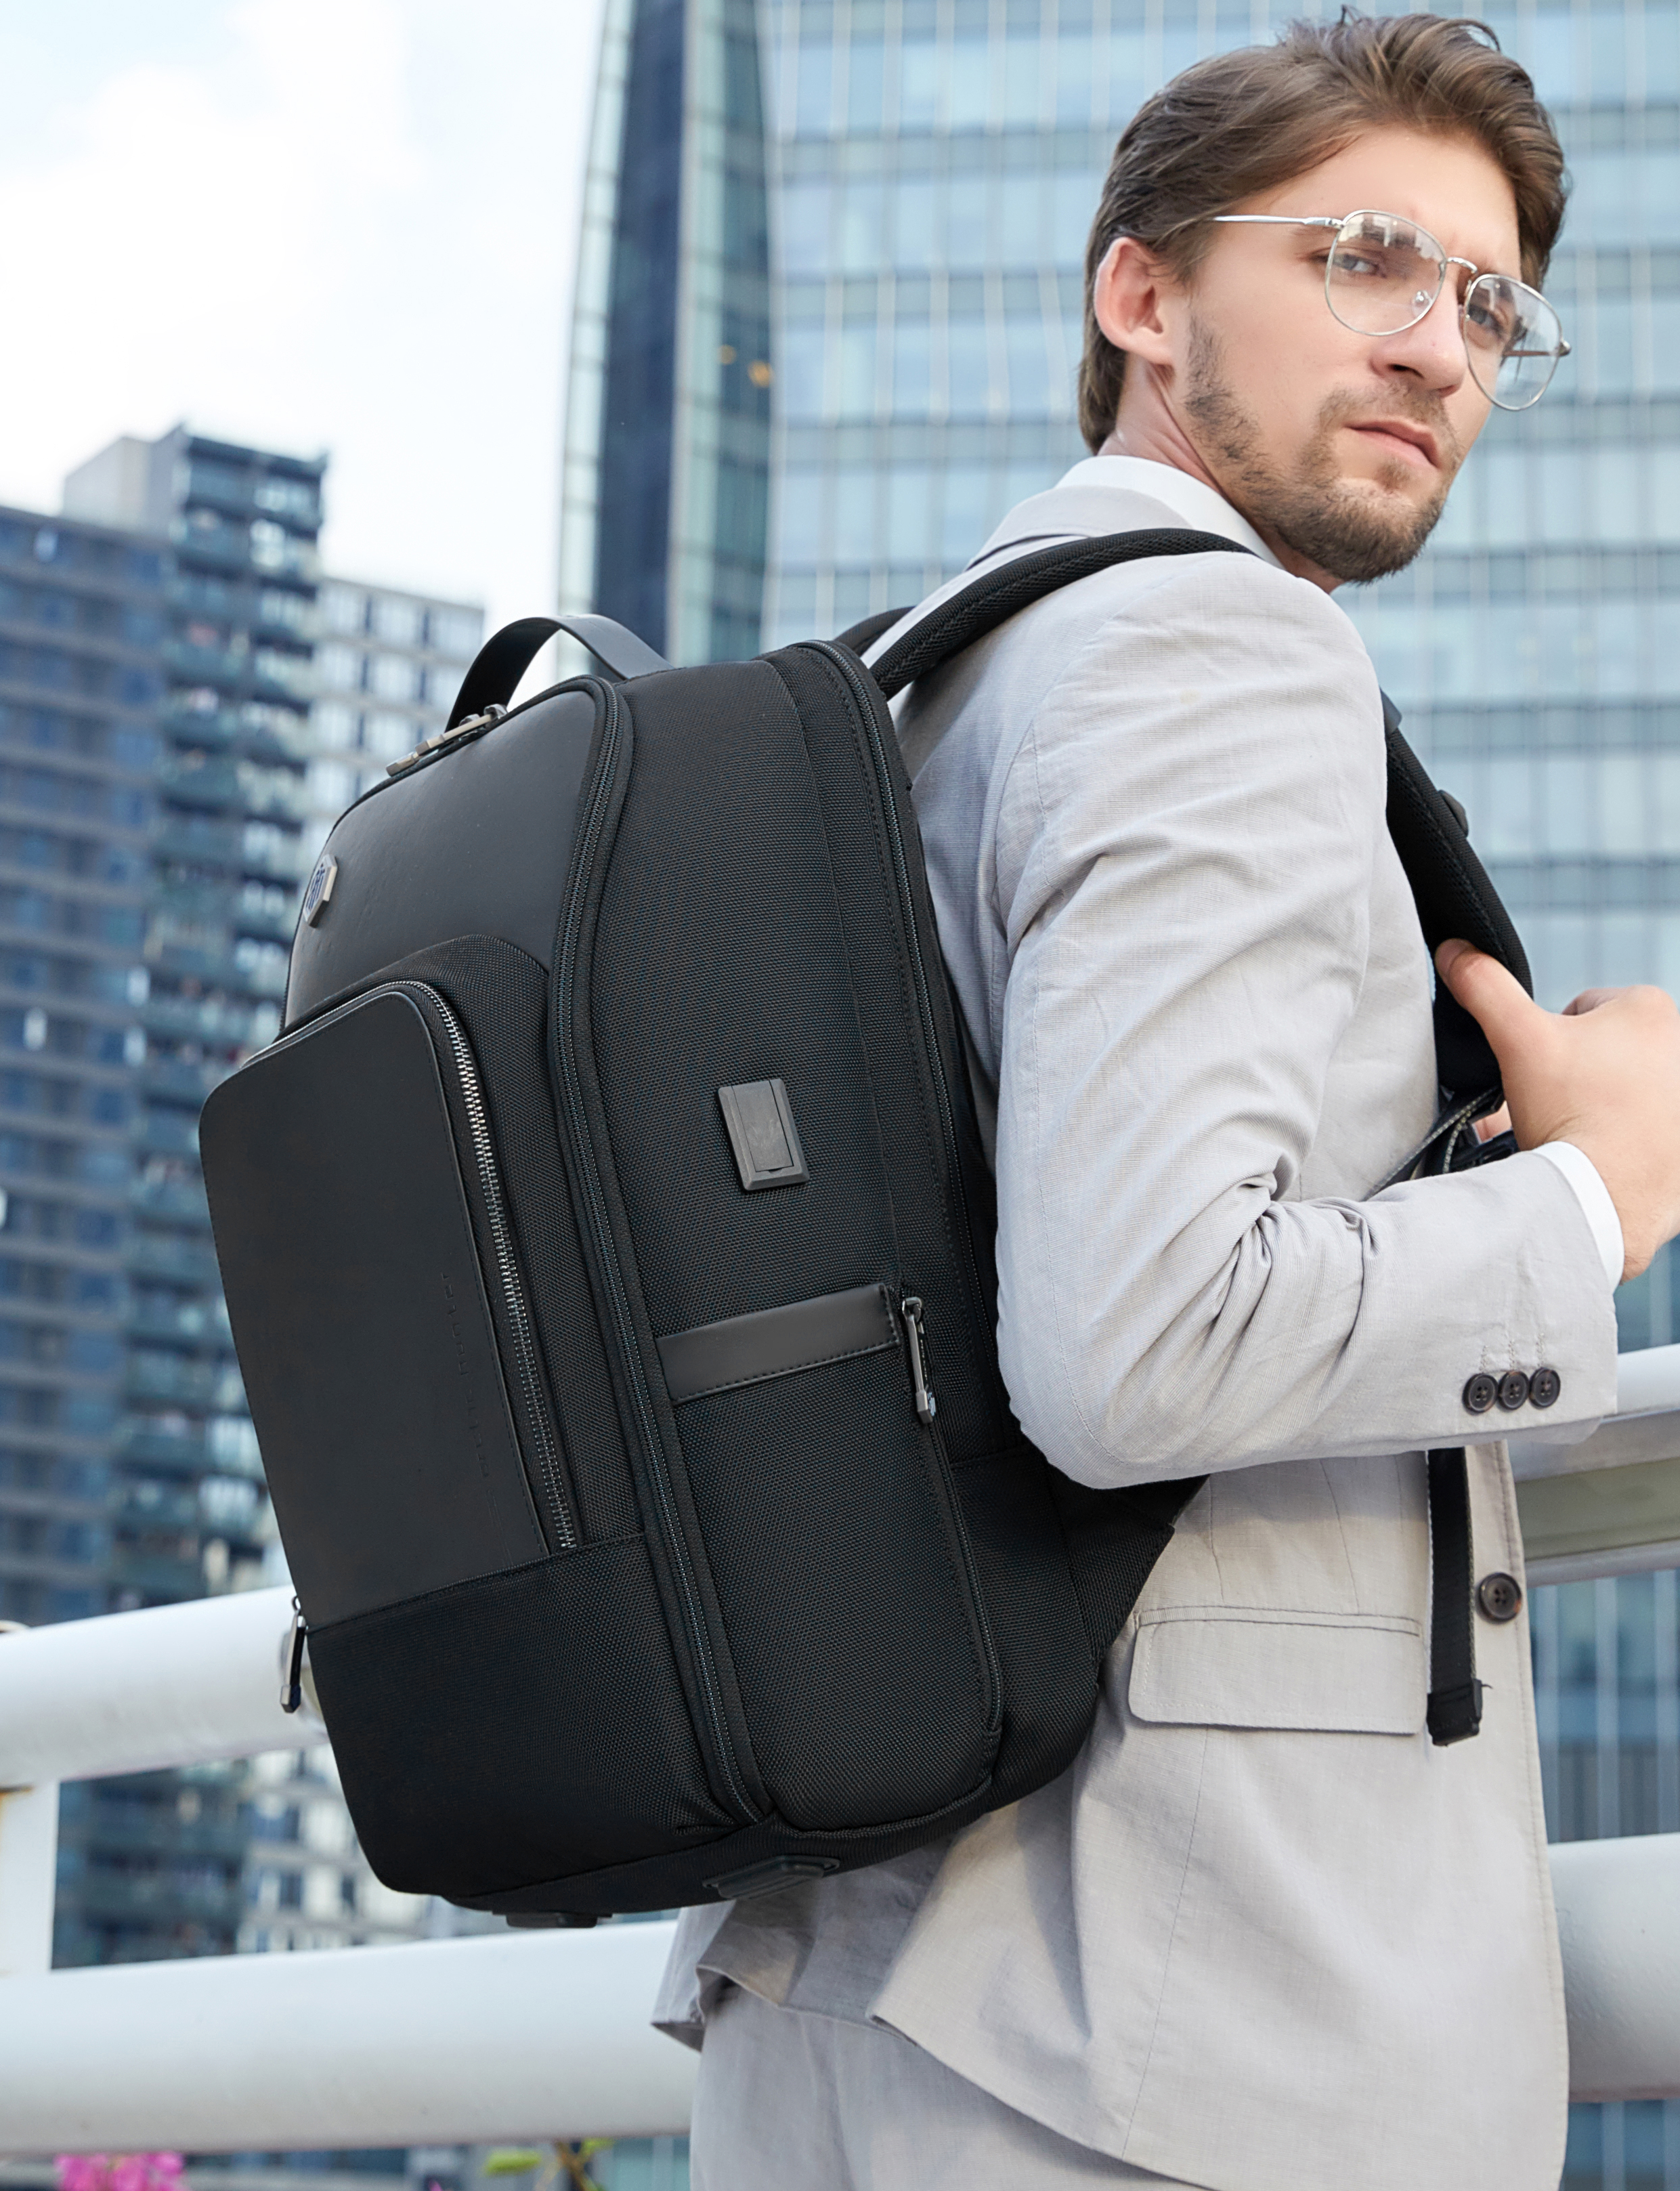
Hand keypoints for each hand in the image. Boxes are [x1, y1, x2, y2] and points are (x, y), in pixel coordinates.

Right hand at [1436, 939, 1679, 1281]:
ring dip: (1590, 1104)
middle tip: (1550, 1105)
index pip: (1578, 1010)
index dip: (1545, 1040)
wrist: (1608, 1199)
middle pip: (1600, 1049)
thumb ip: (1484, 986)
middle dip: (1570, 1074)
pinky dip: (1616, 1138)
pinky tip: (1596, 1154)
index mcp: (1650, 1008)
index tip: (1540, 1073)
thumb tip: (1454, 949)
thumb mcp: (1517, 1038)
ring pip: (1616, 1089)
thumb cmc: (1573, 1113)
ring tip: (1570, 1133)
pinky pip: (1639, 1128)